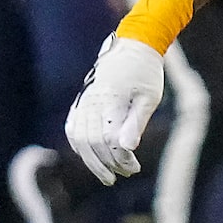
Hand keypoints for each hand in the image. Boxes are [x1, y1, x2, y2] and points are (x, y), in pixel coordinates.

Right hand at [66, 34, 165, 183]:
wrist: (132, 47)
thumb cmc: (145, 73)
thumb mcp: (149, 97)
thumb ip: (137, 122)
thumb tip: (128, 148)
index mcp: (110, 100)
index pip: (109, 139)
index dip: (121, 158)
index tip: (135, 166)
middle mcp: (92, 102)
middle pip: (91, 143)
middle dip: (107, 163)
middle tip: (125, 173)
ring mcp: (83, 101)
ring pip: (79, 139)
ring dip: (91, 160)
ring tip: (107, 175)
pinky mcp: (80, 102)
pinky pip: (72, 129)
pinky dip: (79, 147)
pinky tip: (90, 157)